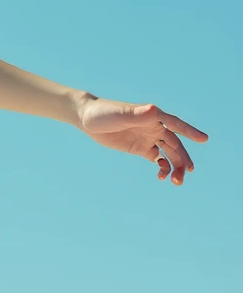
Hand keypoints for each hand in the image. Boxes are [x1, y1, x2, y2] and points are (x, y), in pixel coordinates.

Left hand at [76, 95, 207, 184]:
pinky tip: (162, 175)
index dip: (190, 132)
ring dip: (175, 166)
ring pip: (168, 153)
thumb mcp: (120, 114)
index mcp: (153, 117)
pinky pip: (157, 158)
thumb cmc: (104, 113)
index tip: (204, 140)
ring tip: (177, 181)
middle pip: (175, 144)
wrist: (88, 119)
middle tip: (188, 173)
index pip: (176, 125)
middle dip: (183, 159)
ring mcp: (148, 138)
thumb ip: (138, 115)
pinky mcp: (140, 148)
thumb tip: (154, 110)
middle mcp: (154, 127)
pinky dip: (163, 167)